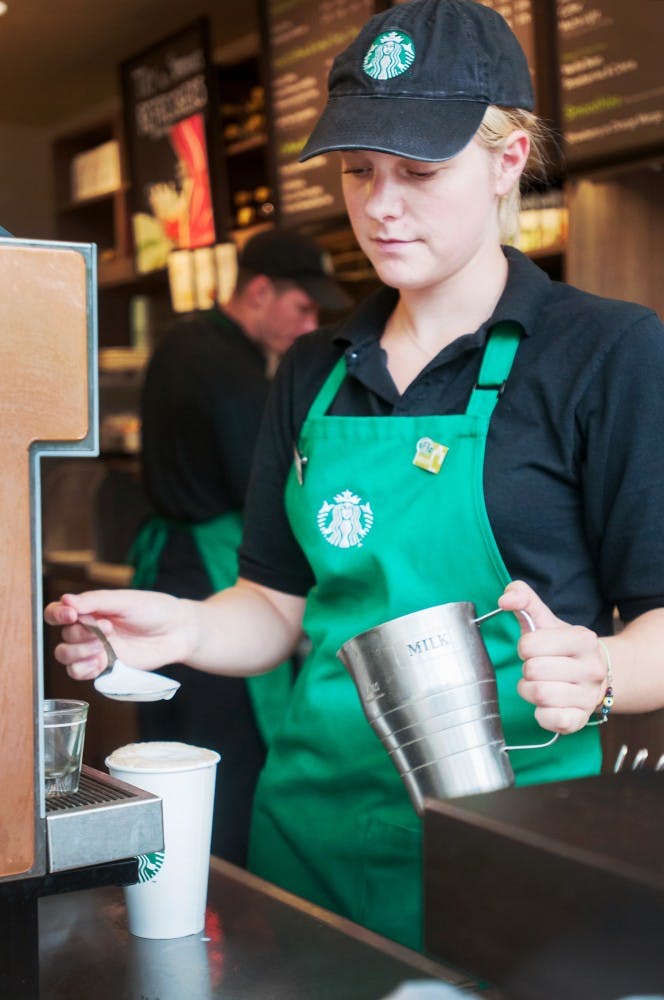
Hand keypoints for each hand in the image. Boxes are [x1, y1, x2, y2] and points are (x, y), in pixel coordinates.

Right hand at [44, 590, 191, 680]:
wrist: (178, 631)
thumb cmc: (154, 609)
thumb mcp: (126, 600)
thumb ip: (96, 601)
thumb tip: (66, 600)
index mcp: (91, 609)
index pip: (58, 612)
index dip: (57, 614)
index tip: (71, 614)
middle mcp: (89, 629)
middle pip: (63, 636)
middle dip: (77, 634)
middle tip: (106, 628)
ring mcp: (96, 649)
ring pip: (66, 656)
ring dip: (77, 653)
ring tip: (101, 646)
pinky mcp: (106, 666)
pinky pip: (80, 673)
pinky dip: (83, 669)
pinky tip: (98, 661)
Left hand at [498, 580, 607, 734]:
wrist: (595, 674)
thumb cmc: (562, 647)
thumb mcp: (546, 620)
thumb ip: (524, 599)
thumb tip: (505, 598)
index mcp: (583, 639)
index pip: (530, 644)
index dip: (524, 647)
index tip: (533, 649)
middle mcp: (592, 668)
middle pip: (534, 671)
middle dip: (526, 670)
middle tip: (535, 669)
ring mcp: (589, 696)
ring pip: (540, 695)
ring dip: (529, 691)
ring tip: (538, 684)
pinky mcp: (580, 719)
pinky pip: (550, 719)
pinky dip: (540, 713)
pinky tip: (546, 704)